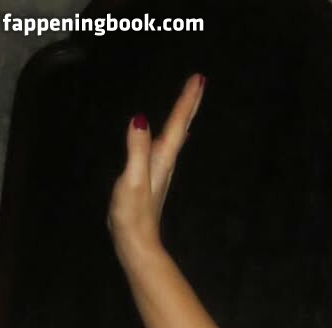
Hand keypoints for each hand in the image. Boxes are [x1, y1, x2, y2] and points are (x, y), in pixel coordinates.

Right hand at [107, 73, 204, 263]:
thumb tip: (140, 119)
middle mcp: (164, 163)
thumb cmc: (133, 215)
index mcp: (161, 160)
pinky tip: (169, 138)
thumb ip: (136, 150)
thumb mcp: (132, 181)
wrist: (136, 245)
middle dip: (189, 105)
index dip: (186, 101)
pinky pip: (164, 149)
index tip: (199, 79)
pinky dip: (170, 137)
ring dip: (181, 118)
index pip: (177, 124)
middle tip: (199, 82)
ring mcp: (159, 172)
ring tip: (188, 102)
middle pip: (180, 128)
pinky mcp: (151, 179)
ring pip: (174, 137)